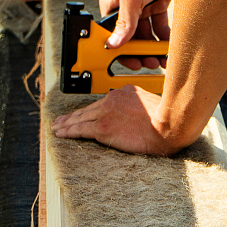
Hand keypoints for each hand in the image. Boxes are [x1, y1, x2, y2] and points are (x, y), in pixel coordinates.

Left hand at [51, 86, 183, 155]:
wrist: (169, 126)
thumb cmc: (167, 120)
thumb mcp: (153, 105)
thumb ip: (139, 107)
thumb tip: (135, 116)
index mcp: (125, 92)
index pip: (102, 103)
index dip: (90, 110)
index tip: (84, 114)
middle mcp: (112, 99)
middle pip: (88, 109)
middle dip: (73, 115)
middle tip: (61, 120)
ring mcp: (106, 113)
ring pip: (80, 118)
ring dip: (66, 124)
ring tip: (57, 128)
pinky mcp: (103, 127)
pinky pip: (80, 130)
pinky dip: (68, 132)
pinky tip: (61, 134)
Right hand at [98, 0, 177, 69]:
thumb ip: (124, 22)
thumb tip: (113, 44)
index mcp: (111, 4)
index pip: (111, 35)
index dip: (120, 52)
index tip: (131, 63)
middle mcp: (124, 7)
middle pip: (129, 38)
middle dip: (139, 53)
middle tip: (151, 64)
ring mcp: (142, 6)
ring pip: (146, 35)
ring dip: (153, 49)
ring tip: (162, 60)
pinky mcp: (157, 4)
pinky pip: (159, 28)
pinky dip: (164, 39)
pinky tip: (170, 47)